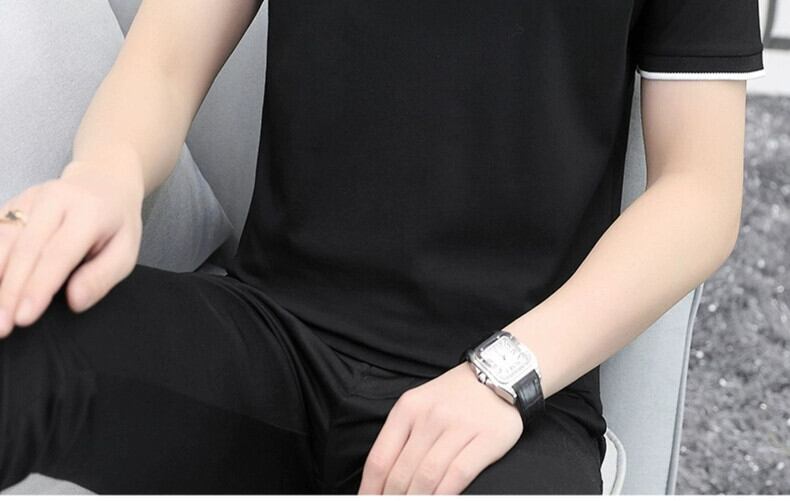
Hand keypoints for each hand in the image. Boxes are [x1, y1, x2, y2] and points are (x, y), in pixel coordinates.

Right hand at [0, 159, 144, 336]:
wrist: (103, 182)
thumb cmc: (116, 224)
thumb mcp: (126, 251)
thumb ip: (101, 277)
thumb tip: (74, 302)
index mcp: (88, 212)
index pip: (58, 254)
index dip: (39, 287)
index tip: (24, 318)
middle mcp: (54, 200)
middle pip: (24, 250)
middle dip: (9, 291)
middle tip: (1, 326)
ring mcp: (29, 199)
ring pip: (2, 240)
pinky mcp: (12, 203)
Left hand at [357, 362, 523, 494]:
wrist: (498, 374)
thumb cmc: (454, 396)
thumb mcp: (419, 404)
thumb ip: (401, 436)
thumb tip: (382, 477)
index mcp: (407, 409)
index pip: (380, 459)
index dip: (370, 489)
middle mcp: (430, 417)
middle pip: (401, 472)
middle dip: (392, 498)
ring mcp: (458, 427)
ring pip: (427, 476)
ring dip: (417, 500)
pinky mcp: (486, 439)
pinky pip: (458, 473)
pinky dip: (444, 494)